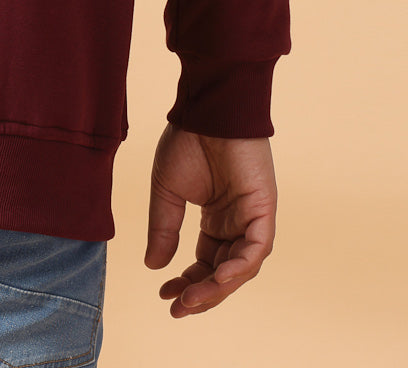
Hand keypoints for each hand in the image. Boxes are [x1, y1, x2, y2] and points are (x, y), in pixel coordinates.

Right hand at [144, 124, 276, 317]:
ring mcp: (252, 218)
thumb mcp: (166, 191)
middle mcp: (236, 224)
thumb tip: (154, 267)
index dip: (187, 282)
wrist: (206, 109)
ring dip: (217, 288)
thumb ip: (163, 229)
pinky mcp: (264, 210)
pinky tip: (218, 278)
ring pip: (241, 268)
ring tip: (191, 299)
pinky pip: (256, 249)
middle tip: (178, 308)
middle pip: (223, 272)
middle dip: (202, 294)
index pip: (205, 263)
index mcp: (216, 219)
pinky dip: (239, 267)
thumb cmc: (187, 140)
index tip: (164, 295)